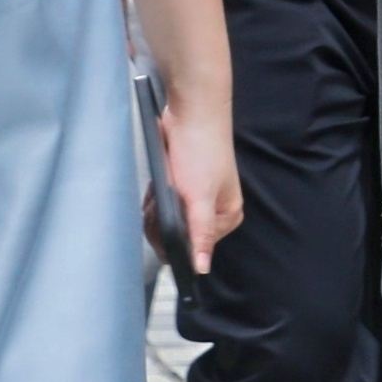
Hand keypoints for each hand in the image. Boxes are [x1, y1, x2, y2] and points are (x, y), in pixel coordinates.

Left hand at [154, 93, 244, 276]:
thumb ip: (201, 236)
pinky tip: (158, 181)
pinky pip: (160, 203)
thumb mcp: (201, 198)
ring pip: (165, 219)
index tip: (166, 218)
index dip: (174, 238)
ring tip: (165, 182)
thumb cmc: (202, 151)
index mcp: (226, 217)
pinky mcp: (180, 185)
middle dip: (163, 219)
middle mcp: (212, 211)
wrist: (190, 112)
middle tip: (166, 195)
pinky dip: (155, 194)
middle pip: (177, 234)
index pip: (193, 247)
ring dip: (157, 205)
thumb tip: (202, 268)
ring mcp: (194, 198)